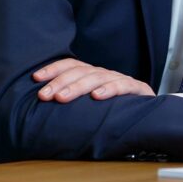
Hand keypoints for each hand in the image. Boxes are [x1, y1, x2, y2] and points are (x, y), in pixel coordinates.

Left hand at [33, 58, 154, 102]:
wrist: (147, 116)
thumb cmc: (113, 112)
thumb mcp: (89, 106)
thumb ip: (72, 102)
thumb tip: (42, 105)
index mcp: (92, 75)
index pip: (71, 65)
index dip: (53, 69)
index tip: (36, 78)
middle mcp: (104, 75)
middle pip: (81, 72)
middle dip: (60, 82)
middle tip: (44, 95)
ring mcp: (120, 80)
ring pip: (97, 78)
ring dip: (78, 87)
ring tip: (62, 98)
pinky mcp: (137, 89)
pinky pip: (123, 86)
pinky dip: (110, 89)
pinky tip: (97, 96)